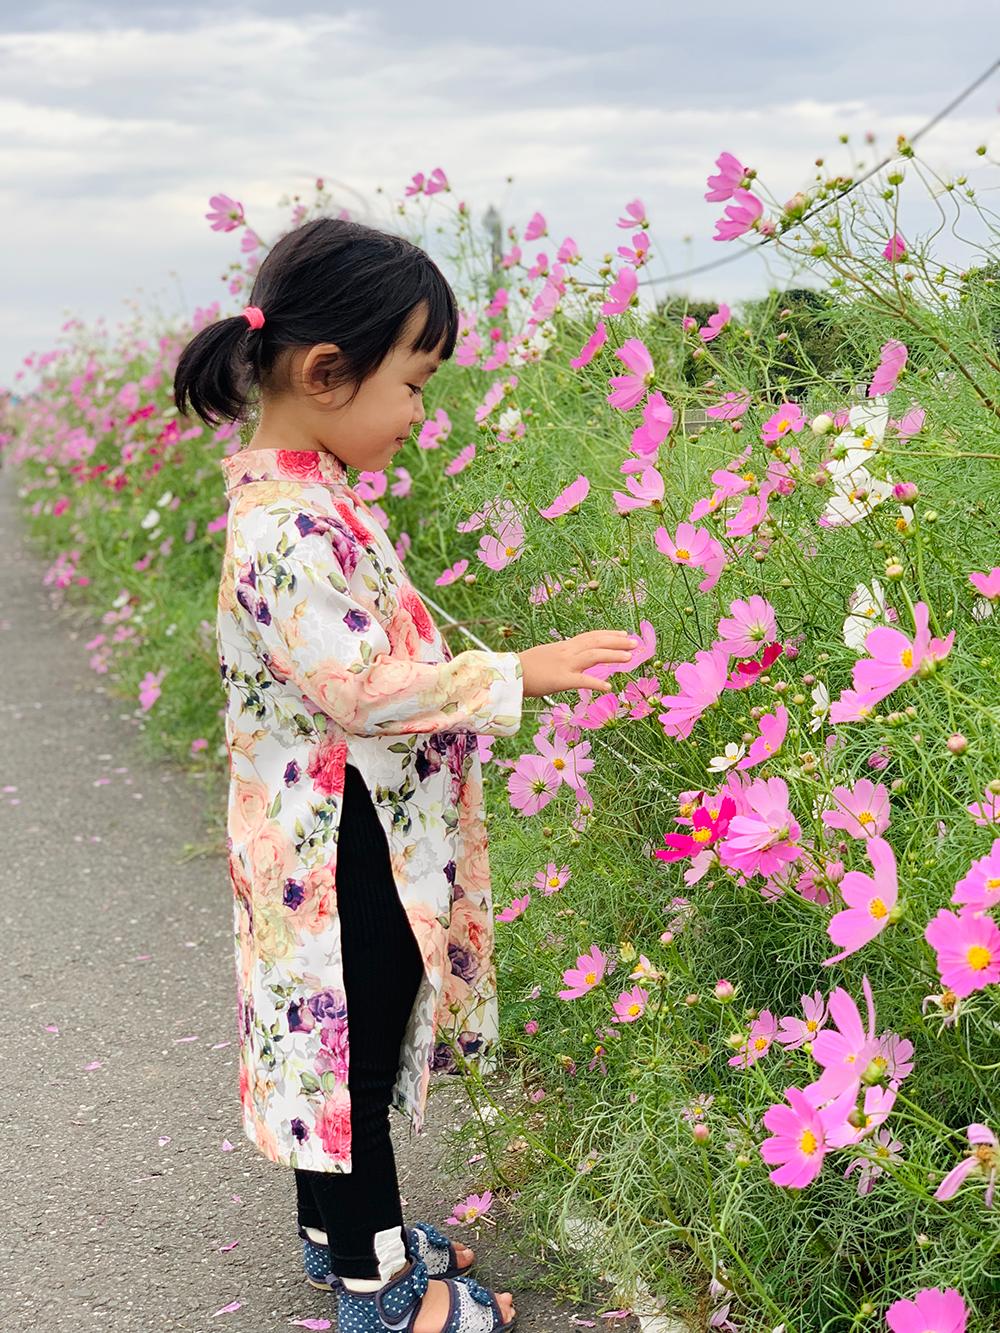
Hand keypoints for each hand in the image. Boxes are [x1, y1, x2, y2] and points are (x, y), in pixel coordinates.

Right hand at [518, 630, 639, 699]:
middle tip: (635, 643)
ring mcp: (564, 665)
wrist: (508, 674)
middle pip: (596, 643)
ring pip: (593, 656)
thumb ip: (561, 657)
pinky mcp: (560, 680)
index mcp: (563, 646)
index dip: (608, 634)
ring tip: (629, 658)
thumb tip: (572, 660)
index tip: (623, 633)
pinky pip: (582, 680)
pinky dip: (597, 683)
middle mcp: (566, 652)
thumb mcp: (545, 656)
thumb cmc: (523, 668)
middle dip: (617, 642)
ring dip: (613, 655)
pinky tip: (609, 687)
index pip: (590, 636)